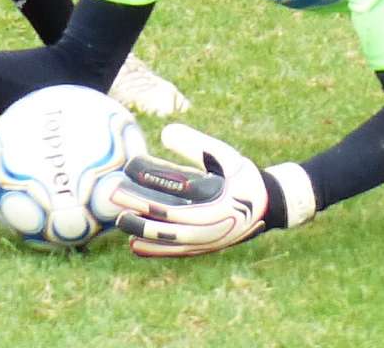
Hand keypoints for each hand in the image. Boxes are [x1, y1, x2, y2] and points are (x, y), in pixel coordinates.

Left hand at [110, 123, 309, 257]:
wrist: (269, 206)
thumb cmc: (243, 176)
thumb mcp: (225, 155)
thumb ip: (196, 143)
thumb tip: (165, 131)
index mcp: (219, 195)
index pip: (179, 187)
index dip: (152, 178)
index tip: (130, 166)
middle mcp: (213, 221)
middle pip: (170, 217)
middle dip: (139, 205)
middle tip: (113, 193)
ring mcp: (208, 239)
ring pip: (170, 239)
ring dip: (143, 230)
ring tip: (120, 221)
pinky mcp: (205, 248)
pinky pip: (176, 252)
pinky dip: (155, 250)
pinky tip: (133, 246)